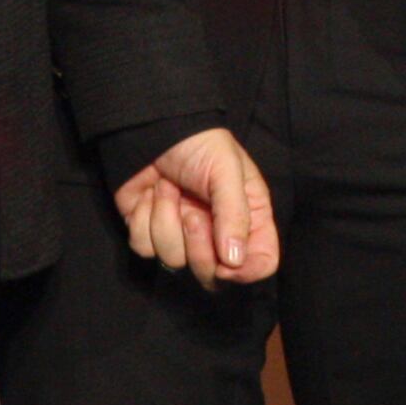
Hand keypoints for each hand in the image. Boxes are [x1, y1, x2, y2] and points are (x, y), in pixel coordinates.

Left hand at [112, 128, 280, 288]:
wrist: (152, 127)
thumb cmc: (199, 143)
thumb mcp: (227, 170)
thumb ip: (234, 215)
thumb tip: (234, 261)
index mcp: (248, 219)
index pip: (262, 263)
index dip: (245, 271)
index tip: (227, 260)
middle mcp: (217, 234)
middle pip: (214, 277)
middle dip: (198, 246)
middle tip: (192, 212)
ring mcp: (182, 236)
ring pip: (173, 262)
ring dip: (166, 220)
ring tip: (168, 189)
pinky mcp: (149, 232)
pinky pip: (144, 248)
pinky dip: (143, 219)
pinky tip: (149, 195)